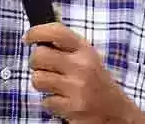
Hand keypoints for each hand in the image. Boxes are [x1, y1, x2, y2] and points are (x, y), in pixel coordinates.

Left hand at [24, 23, 144, 123]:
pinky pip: (45, 101)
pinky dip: (51, 103)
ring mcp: (77, 88)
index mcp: (85, 50)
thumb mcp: (87, 57)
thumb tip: (36, 36)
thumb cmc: (96, 81)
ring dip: (41, 84)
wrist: (117, 112)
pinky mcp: (72, 108)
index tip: (27, 38)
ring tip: (54, 86)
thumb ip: (66, 46)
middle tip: (43, 67)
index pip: (56, 32)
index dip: (36, 32)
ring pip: (37, 79)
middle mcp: (82, 66)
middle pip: (39, 56)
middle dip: (35, 62)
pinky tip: (63, 101)